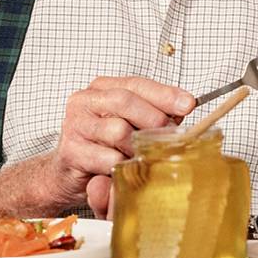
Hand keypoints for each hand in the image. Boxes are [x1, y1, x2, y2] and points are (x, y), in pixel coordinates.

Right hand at [45, 76, 195, 216]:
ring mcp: (75, 125)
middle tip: (170, 135)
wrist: (69, 172)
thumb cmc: (105, 143)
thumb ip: (156, 111)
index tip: (189, 104)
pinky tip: (127, 166)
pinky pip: (108, 158)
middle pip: (125, 101)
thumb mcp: (132, 121)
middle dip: (154, 118)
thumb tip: (186, 106)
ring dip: (138, 146)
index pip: (136, 84)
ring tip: (143, 154)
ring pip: (119, 130)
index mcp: (102, 87)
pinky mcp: (71, 152)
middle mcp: (84, 101)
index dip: (165, 94)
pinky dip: (124, 164)